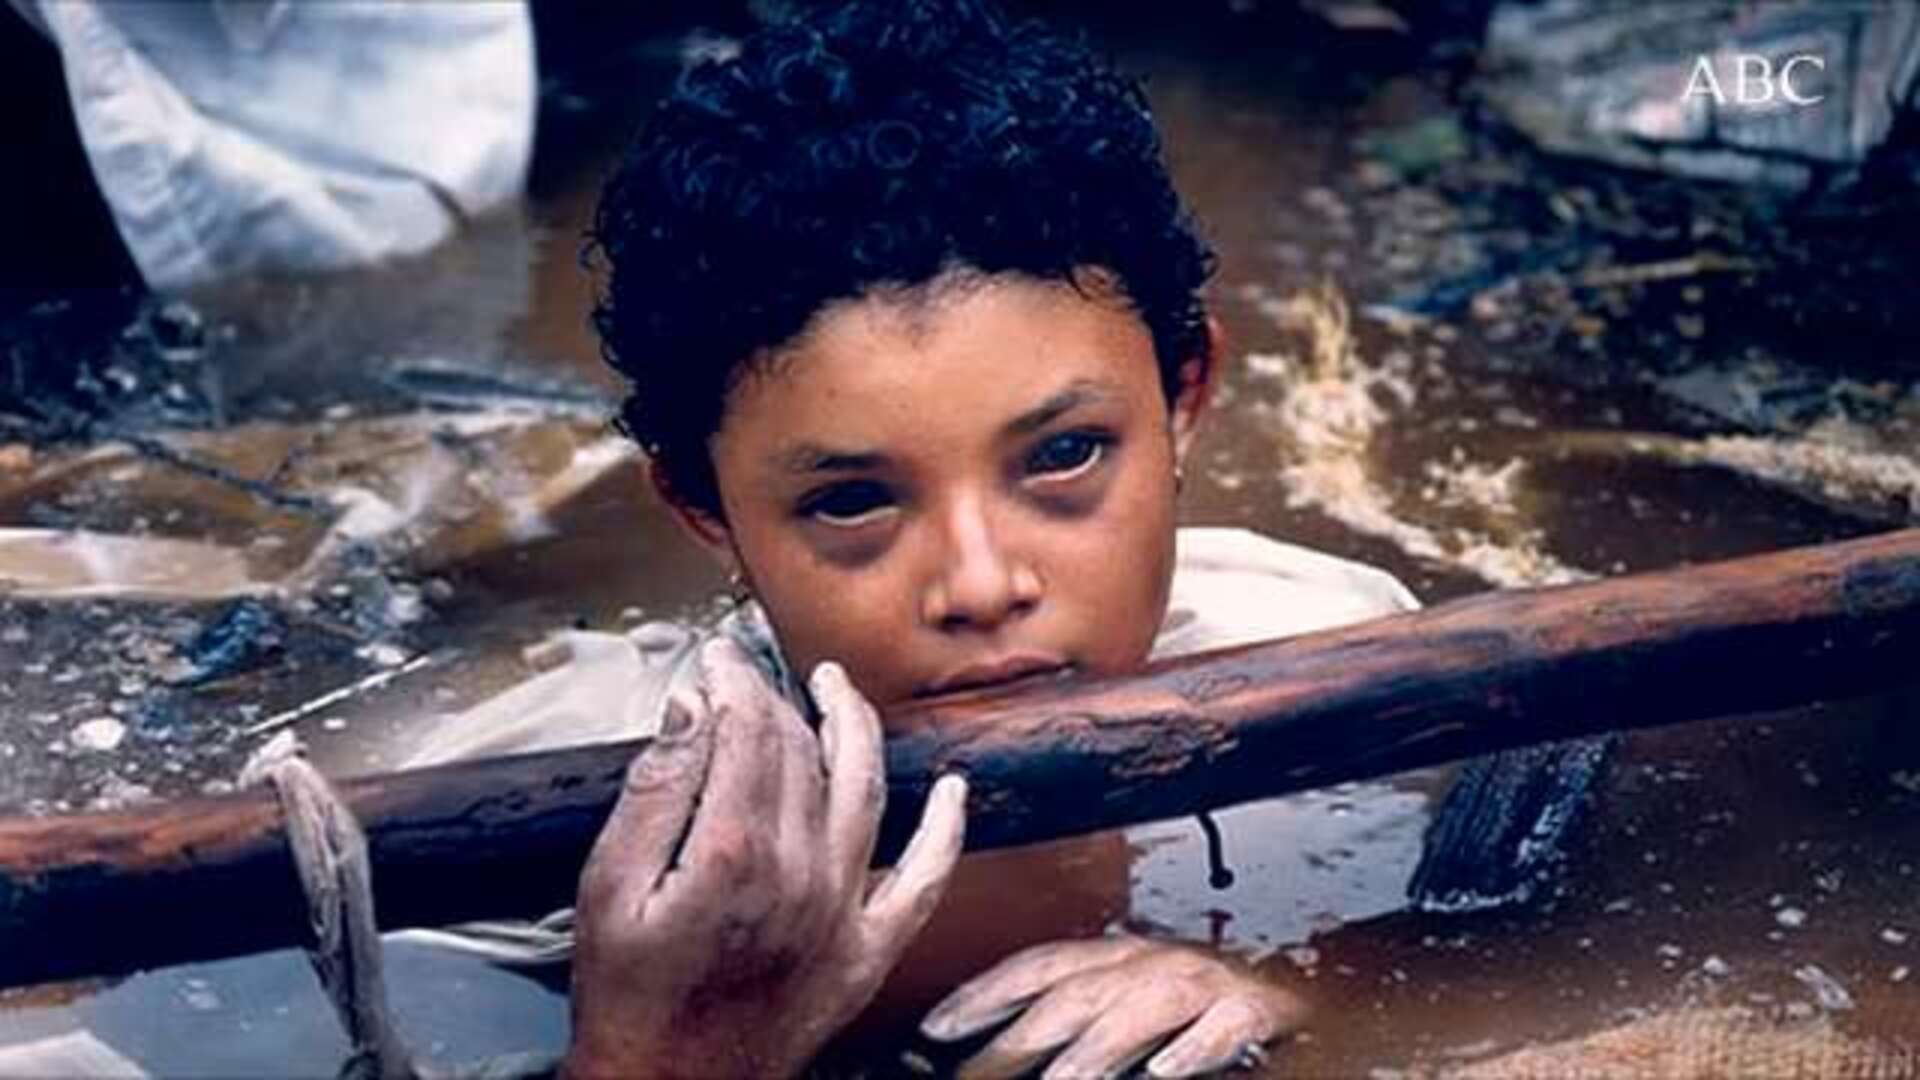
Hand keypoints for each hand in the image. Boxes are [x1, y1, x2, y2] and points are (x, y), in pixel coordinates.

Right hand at [562, 638, 968, 1079]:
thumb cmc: (628, 997)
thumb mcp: (608, 887)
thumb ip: (656, 791)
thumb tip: (694, 708)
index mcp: (733, 853)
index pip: (747, 730)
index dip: (733, 681)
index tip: (716, 660)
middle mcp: (801, 873)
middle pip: (801, 752)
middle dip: (775, 697)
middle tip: (749, 674)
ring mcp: (843, 911)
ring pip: (865, 791)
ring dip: (856, 728)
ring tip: (837, 690)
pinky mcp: (867, 949)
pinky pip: (924, 880)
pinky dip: (945, 831)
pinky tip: (953, 790)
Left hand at [920, 934, 1306, 1078]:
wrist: (1318, 1007)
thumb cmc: (1208, 1019)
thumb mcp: (1133, 1015)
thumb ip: (1079, 1030)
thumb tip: (1003, 1059)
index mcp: (1121, 958)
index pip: (1038, 966)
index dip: (983, 994)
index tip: (932, 1029)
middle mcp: (1157, 963)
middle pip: (1074, 995)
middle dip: (1015, 1037)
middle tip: (971, 1075)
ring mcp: (1209, 985)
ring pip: (1140, 1009)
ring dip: (1094, 1050)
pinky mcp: (1258, 1014)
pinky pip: (1221, 1029)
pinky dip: (1192, 1051)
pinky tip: (1165, 1075)